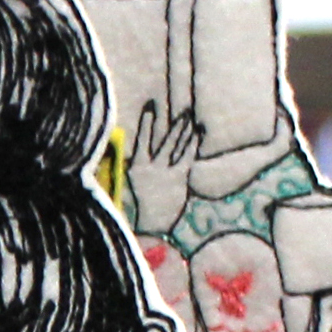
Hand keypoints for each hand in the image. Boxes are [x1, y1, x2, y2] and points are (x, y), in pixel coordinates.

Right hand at [126, 103, 198, 235]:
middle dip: (173, 125)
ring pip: (175, 146)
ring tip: (189, 118)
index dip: (146, 124)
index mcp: (135, 166)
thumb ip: (138, 164)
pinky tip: (197, 134)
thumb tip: (142, 147)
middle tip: (182, 111)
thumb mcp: (134, 182)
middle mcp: (149, 166)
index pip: (141, 140)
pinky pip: (186, 156)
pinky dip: (191, 144)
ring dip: (184, 131)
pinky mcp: (177, 177)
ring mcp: (164, 171)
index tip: (150, 108)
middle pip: (163, 140)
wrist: (153, 223)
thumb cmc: (143, 202)